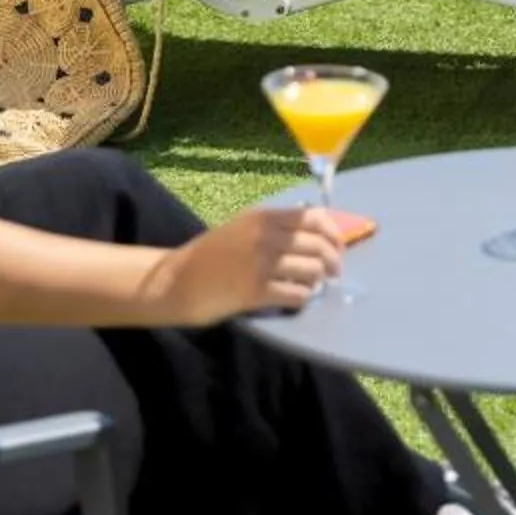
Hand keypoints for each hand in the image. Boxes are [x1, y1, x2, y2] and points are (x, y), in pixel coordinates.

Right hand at [151, 205, 345, 319]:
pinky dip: (303, 297)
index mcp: (262, 217)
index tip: (338, 246)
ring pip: (311, 270)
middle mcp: (264, 236)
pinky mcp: (256, 292)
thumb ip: (274, 226)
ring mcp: (260, 264)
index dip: (333, 233)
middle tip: (333, 273)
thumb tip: (315, 233)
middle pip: (318, 245)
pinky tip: (297, 297)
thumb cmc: (211, 254)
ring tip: (312, 285)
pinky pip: (296, 294)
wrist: (177, 281)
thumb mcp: (242, 227)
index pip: (314, 218)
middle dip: (332, 260)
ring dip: (317, 280)